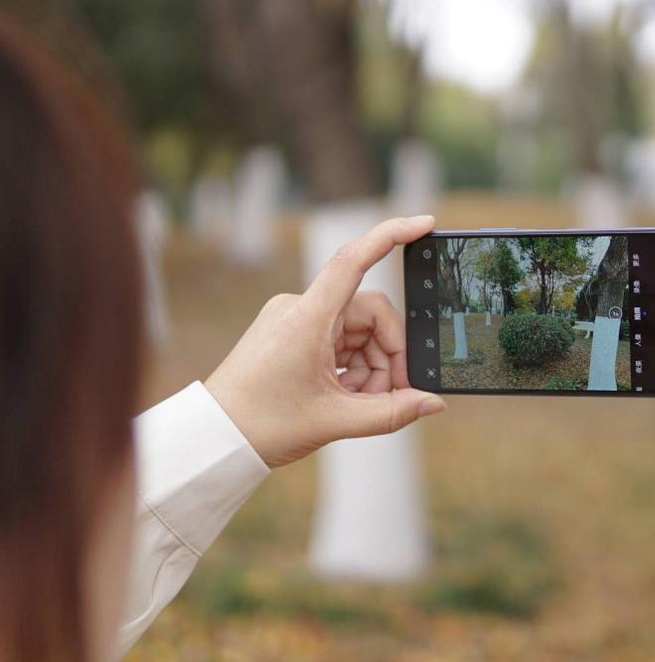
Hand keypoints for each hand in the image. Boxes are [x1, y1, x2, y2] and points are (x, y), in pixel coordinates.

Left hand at [205, 216, 446, 467]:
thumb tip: (432, 404)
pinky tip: (347, 395)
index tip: (424, 223)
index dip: (392, 235)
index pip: (354, 260)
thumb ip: (392, 412)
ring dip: (370, 366)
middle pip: (369, 313)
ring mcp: (294, 319)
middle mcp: (299, 308)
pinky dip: (352, 366)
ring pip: (357, 330)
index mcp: (307, 317)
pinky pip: (338, 339)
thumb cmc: (262, 424)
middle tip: (393, 394)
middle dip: (388, 353)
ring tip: (363, 403)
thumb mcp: (335, 421)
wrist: (215, 437)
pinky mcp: (291, 332)